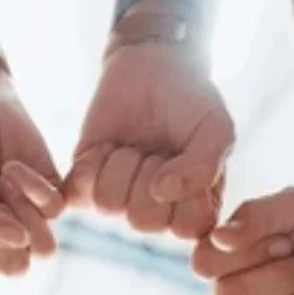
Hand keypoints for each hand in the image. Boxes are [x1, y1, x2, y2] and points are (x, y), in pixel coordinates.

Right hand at [0, 48, 64, 284]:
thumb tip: (18, 242)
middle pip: (17, 268)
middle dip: (5, 233)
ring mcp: (28, 219)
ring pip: (44, 249)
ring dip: (24, 214)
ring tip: (2, 182)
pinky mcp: (52, 197)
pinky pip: (56, 211)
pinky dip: (34, 187)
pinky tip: (14, 167)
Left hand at [65, 0, 233, 238]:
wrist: (152, 66)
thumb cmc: (192, 103)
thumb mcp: (216, 129)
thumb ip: (205, 166)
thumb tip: (162, 193)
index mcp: (194, 211)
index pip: (184, 227)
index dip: (185, 188)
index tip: (189, 155)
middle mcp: (157, 215)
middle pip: (142, 221)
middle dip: (149, 173)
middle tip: (158, 148)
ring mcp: (119, 201)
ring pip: (109, 204)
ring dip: (122, 163)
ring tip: (135, 146)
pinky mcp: (84, 185)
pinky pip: (77, 192)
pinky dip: (92, 162)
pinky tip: (108, 146)